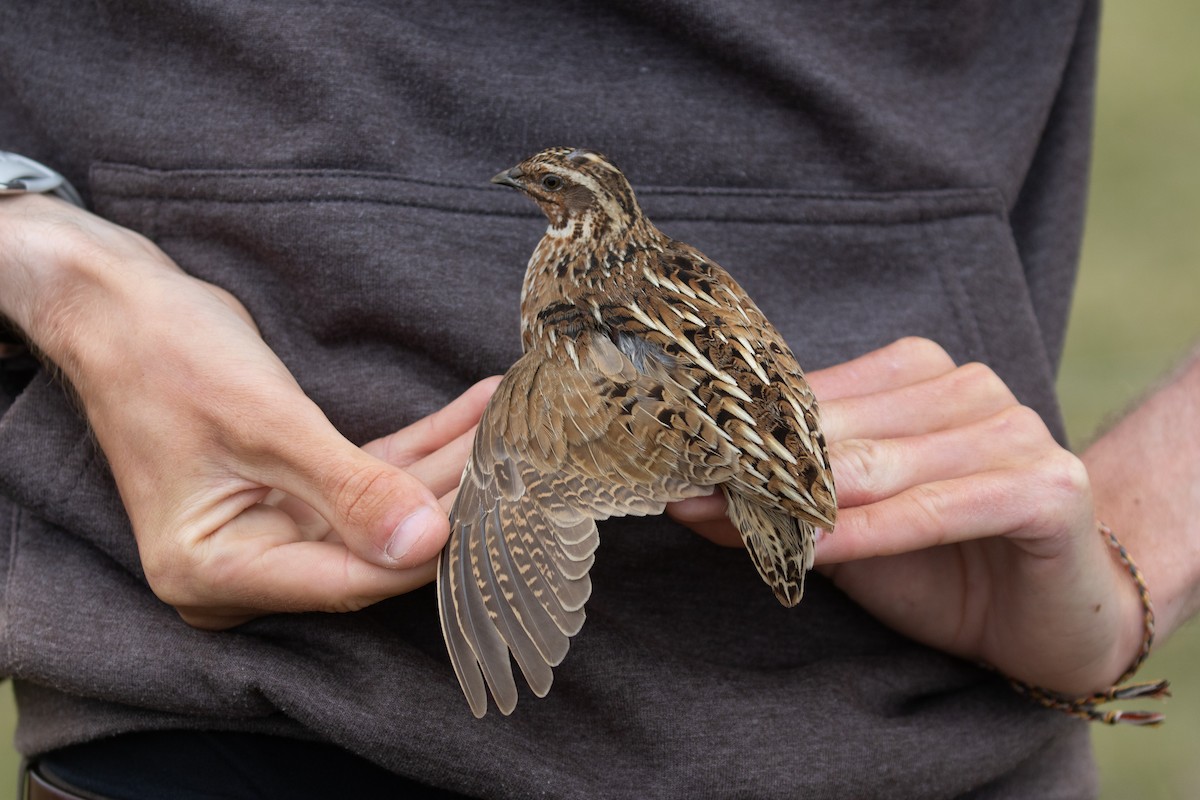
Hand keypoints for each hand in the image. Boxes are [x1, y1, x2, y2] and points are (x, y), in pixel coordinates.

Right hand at [0, 194, 496, 628]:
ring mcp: (269, 528)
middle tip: (521, 461)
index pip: (348, 579)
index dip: (428, 550)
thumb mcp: (264, 423)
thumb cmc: (165, 357)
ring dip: (444, 464)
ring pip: (380, 508)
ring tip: (510, 424)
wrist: (117, 306)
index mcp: (216, 571)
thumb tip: (426, 543)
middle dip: (448, 498)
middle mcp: (244, 565)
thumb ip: (348, 488)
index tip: (499, 515)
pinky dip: (418, 446)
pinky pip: (369, 476)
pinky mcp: (292, 490)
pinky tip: (473, 413)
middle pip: (372, 546)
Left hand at [669, 337, 1144, 695]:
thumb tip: (688, 500)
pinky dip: (866, 532)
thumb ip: (784, 505)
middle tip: (683, 495)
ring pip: (877, 465)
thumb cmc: (945, 567)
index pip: (813, 397)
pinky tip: (810, 554)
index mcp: (921, 374)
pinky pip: (933, 508)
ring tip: (728, 524)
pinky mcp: (1047, 487)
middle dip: (755, 470)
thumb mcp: (848, 531)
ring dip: (795, 503)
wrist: (1052, 622)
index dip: (741, 436)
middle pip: (838, 427)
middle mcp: (969, 388)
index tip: (673, 464)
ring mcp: (1013, 430)